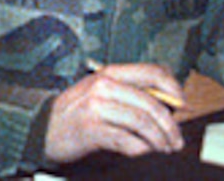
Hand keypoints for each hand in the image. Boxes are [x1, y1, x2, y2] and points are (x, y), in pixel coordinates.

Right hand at [44, 62, 185, 164]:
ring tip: (164, 149)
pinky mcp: (91, 130)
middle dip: (170, 125)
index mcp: (108, 73)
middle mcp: (102, 86)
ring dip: (160, 141)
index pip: (152, 71)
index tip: (183, 103)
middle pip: (151, 103)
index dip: (174, 87)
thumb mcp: (100, 92)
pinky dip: (142, 150)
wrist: (41, 126)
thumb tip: (169, 103)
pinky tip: (144, 153)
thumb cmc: (75, 112)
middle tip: (176, 140)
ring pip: (142, 122)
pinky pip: (127, 141)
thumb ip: (129, 92)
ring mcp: (95, 107)